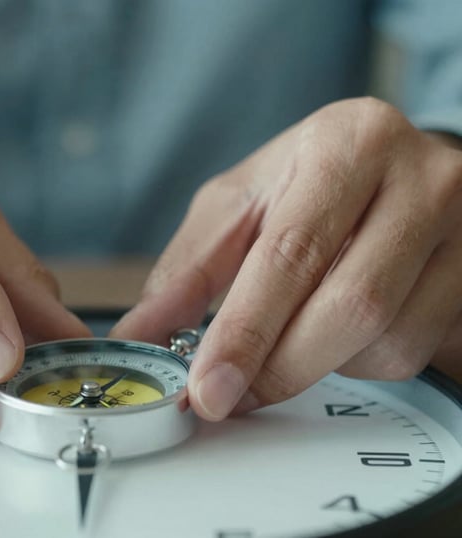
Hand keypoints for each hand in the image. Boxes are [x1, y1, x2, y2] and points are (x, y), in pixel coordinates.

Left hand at [112, 97, 461, 420]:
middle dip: (279, 367)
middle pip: (351, 305)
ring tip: (290, 330)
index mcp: (348, 145)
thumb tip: (141, 334)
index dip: (246, 331)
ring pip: (387, 340)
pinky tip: (336, 328)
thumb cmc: (306, 182)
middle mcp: (421, 179)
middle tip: (228, 396)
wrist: (392, 169)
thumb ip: (188, 269)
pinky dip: (358, 361)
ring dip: (320, 362)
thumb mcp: (238, 205)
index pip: (292, 253)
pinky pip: (414, 353)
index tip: (208, 387)